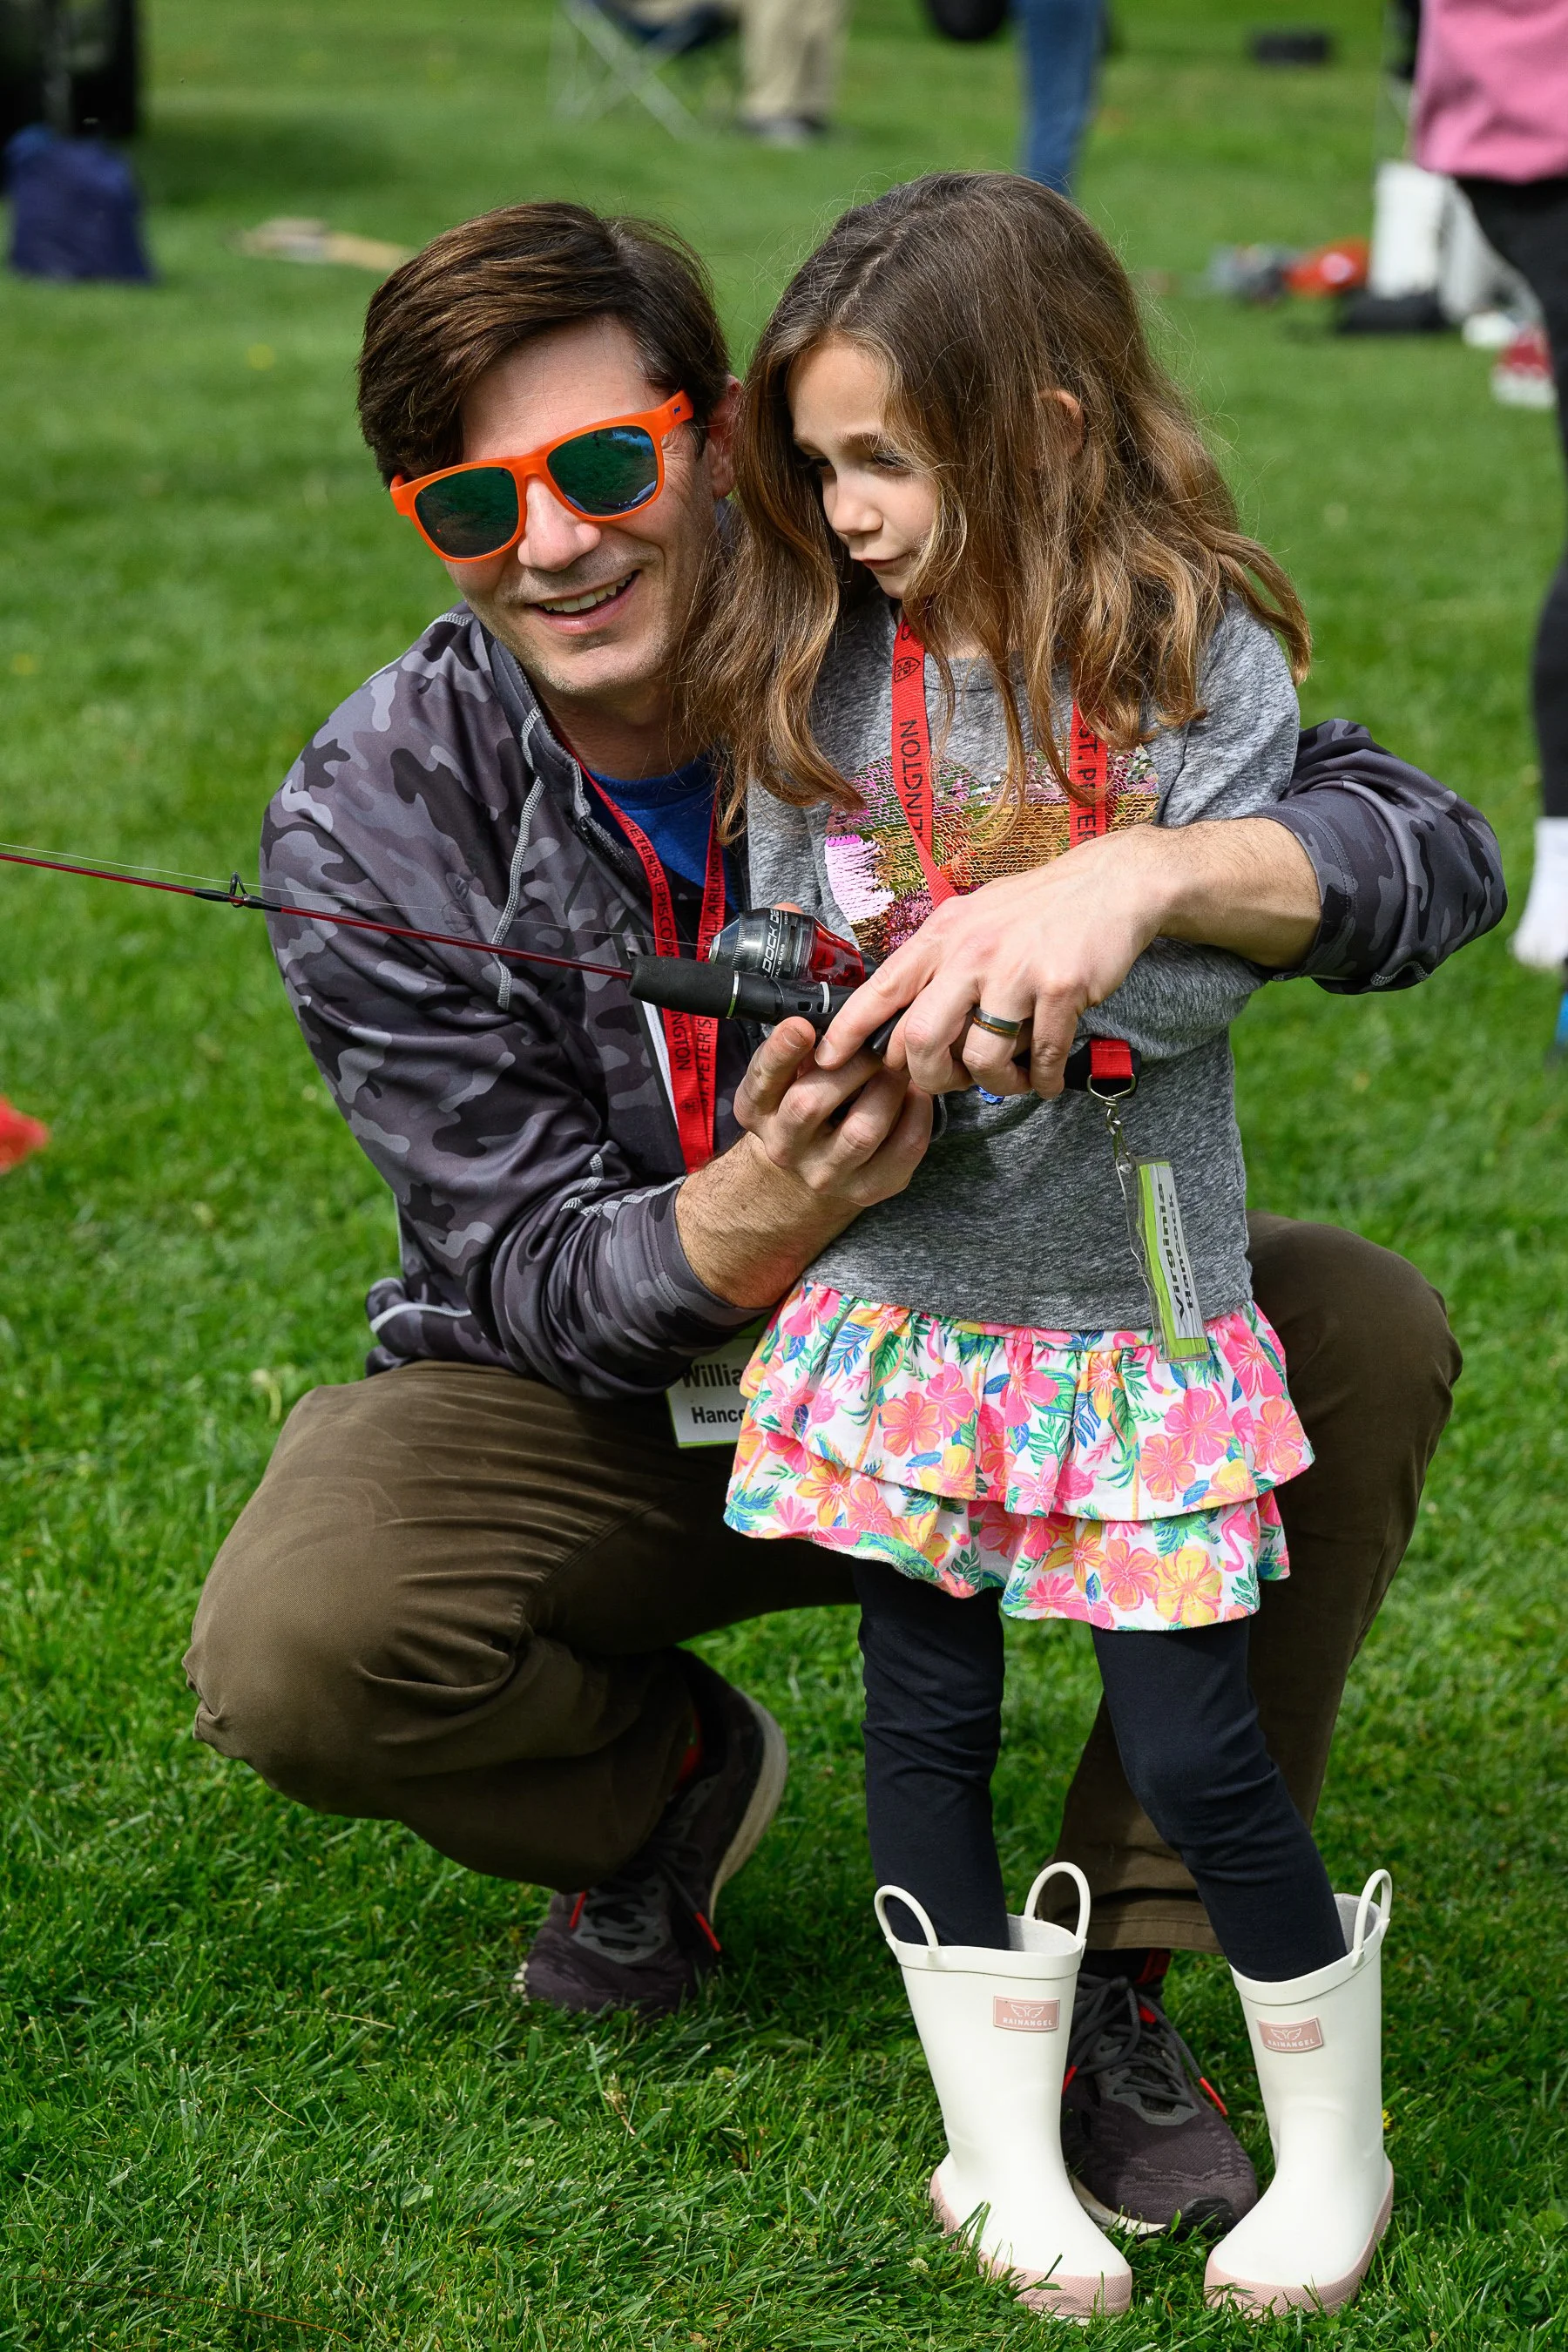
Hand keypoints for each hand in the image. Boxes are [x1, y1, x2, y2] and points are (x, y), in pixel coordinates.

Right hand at [675, 1019, 932, 1308]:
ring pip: (862, 1130)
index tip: (801, 1026)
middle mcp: (784, 1147)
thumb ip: (802, 1047)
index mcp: (758, 1109)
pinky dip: (917, 1115)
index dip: (781, 1051)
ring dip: (888, 1090)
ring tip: (901, 1066)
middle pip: (810, 1104)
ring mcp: (824, 1174)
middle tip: (879, 1043)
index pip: (763, 1080)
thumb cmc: (806, 1099)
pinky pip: (902, 1149)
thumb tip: (836, 1016)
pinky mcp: (865, 1189)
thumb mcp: (789, 1072)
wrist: (812, 1163)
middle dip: (851, 1066)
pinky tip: (917, 1094)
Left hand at [815, 817, 1320, 1097]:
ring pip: (982, 1059)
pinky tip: (1046, 1079)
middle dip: (929, 1079)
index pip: (880, 990)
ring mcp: (1016, 970)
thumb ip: (939, 963)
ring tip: (1013, 1081)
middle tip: (950, 1085)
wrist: (1112, 884)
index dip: (849, 1032)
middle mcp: (971, 952)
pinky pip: (1041, 1056)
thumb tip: (902, 1018)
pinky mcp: (1061, 988)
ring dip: (996, 1086)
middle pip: (921, 1040)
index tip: (831, 1063)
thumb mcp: (973, 918)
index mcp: (942, 936)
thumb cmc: (1038, 909)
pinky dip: (1042, 1080)